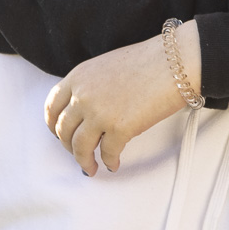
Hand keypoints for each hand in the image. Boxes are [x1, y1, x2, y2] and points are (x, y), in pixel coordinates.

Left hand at [44, 20, 200, 175]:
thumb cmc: (148, 61)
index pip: (53, 106)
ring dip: (84, 161)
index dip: (53, 125)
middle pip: (63, 130)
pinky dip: (109, 162)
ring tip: (91, 168)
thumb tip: (87, 111)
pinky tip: (113, 163)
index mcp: (78, 77)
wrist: (175, 62)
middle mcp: (83, 95)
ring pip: (80, 147)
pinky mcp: (119, 128)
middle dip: (69, 147)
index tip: (59, 134)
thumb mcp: (106, 67)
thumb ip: (90, 86)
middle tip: (78, 153)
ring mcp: (99, 113)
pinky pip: (107, 153)